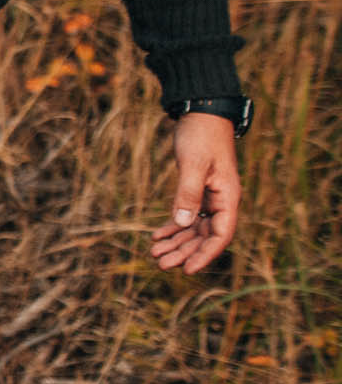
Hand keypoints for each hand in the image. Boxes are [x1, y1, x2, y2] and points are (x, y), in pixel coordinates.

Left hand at [148, 112, 239, 273]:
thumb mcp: (194, 164)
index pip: (220, 235)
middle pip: (205, 236)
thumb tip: (184, 223)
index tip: (187, 270)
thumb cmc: (201, 136)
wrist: (201, 113)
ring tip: (155, 255)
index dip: (204, 254)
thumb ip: (188, 193)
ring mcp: (210, 196)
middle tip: (161, 265)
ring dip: (177, 242)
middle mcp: (222, 200)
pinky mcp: (198, 190)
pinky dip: (173, 227)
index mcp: (228, 197)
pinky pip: (187, 215)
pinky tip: (156, 237)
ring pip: (194, 228)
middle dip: (184, 252)